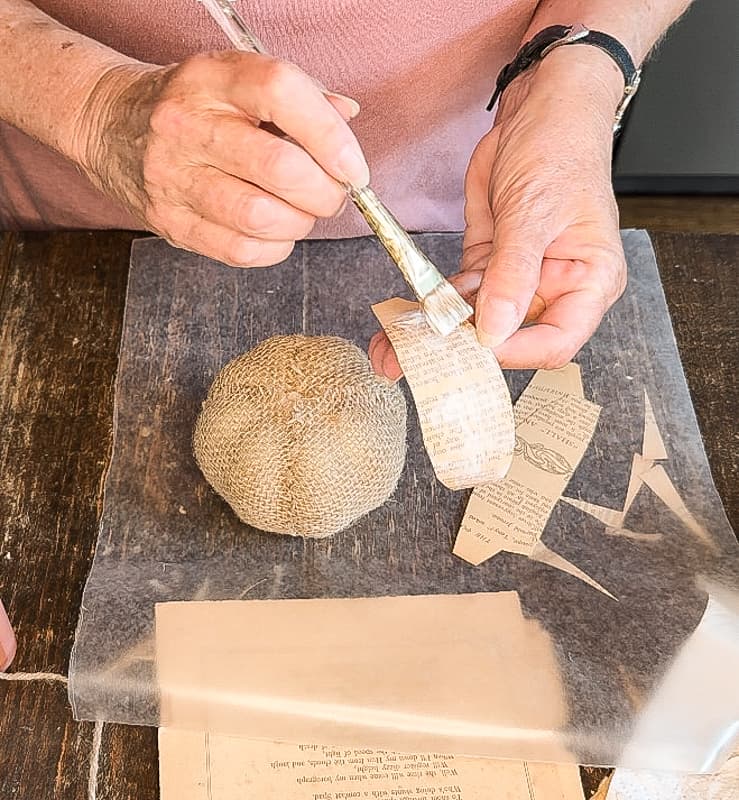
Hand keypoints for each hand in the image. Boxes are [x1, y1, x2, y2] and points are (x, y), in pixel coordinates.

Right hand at [75, 51, 367, 265]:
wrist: (110, 125)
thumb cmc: (191, 105)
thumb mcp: (237, 79)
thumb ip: (298, 95)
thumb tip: (347, 119)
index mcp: (212, 79)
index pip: (281, 92)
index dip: (331, 135)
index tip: (353, 166)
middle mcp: (187, 125)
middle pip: (279, 166)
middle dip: (325, 191)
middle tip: (333, 194)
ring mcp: (174, 177)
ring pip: (261, 216)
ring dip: (300, 222)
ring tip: (302, 212)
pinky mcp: (171, 222)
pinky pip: (240, 250)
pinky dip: (275, 248)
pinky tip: (276, 232)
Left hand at [370, 47, 626, 376]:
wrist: (540, 110)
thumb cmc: (560, 152)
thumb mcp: (535, 213)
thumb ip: (513, 275)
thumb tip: (495, 330)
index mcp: (587, 283)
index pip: (554, 342)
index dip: (513, 352)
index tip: (472, 345)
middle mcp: (553, 288)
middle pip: (507, 337)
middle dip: (458, 352)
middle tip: (410, 363)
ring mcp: (517, 278)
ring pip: (475, 320)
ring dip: (434, 334)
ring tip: (389, 350)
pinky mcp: (489, 263)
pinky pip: (459, 294)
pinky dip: (432, 306)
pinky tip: (403, 319)